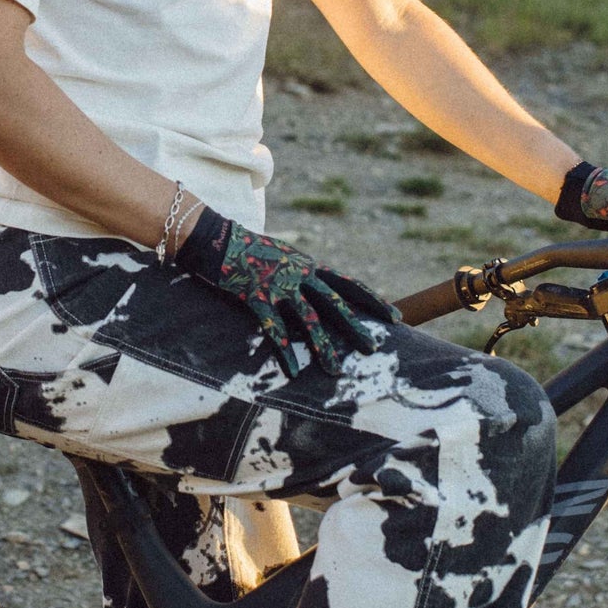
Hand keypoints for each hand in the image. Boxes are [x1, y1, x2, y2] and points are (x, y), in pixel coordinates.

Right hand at [172, 208, 396, 377]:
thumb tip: (318, 292)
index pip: (348, 284)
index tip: (395, 317)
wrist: (213, 237)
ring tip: (335, 370)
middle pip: (335, 304)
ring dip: (323, 346)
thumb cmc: (246, 250)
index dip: (373, 301)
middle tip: (375, 349)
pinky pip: (274, 328)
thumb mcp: (281, 257)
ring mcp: (278, 285)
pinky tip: (294, 370)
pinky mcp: (255, 296)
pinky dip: (284, 350)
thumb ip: (301, 274)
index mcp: (308, 265)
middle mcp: (298, 273)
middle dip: (356, 327)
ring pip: (308, 320)